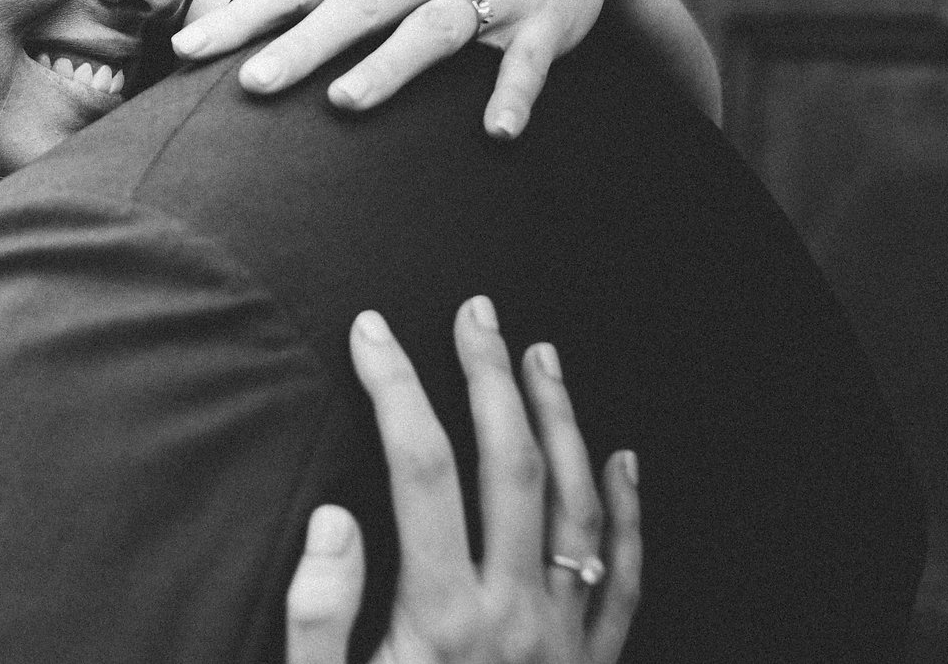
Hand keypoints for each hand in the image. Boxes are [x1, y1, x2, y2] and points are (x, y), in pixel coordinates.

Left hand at [171, 0, 652, 137]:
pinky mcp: (543, 22)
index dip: (244, 11)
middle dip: (301, 45)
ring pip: (433, 29)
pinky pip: (528, 63)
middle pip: (357, 4)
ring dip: (392, 66)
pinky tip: (497, 132)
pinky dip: (516, 95)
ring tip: (344, 103)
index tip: (188, 46)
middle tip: (248, 84)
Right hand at [283, 299, 640, 663]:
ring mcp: (563, 639)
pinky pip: (625, 577)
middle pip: (511, 466)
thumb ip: (320, 614)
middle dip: (490, 377)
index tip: (372, 334)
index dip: (395, 388)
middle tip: (476, 315)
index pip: (421, 469)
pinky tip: (624, 462)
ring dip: (560, 422)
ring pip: (577, 507)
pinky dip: (627, 513)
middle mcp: (513, 615)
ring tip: (541, 358)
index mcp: (441, 615)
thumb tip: (333, 521)